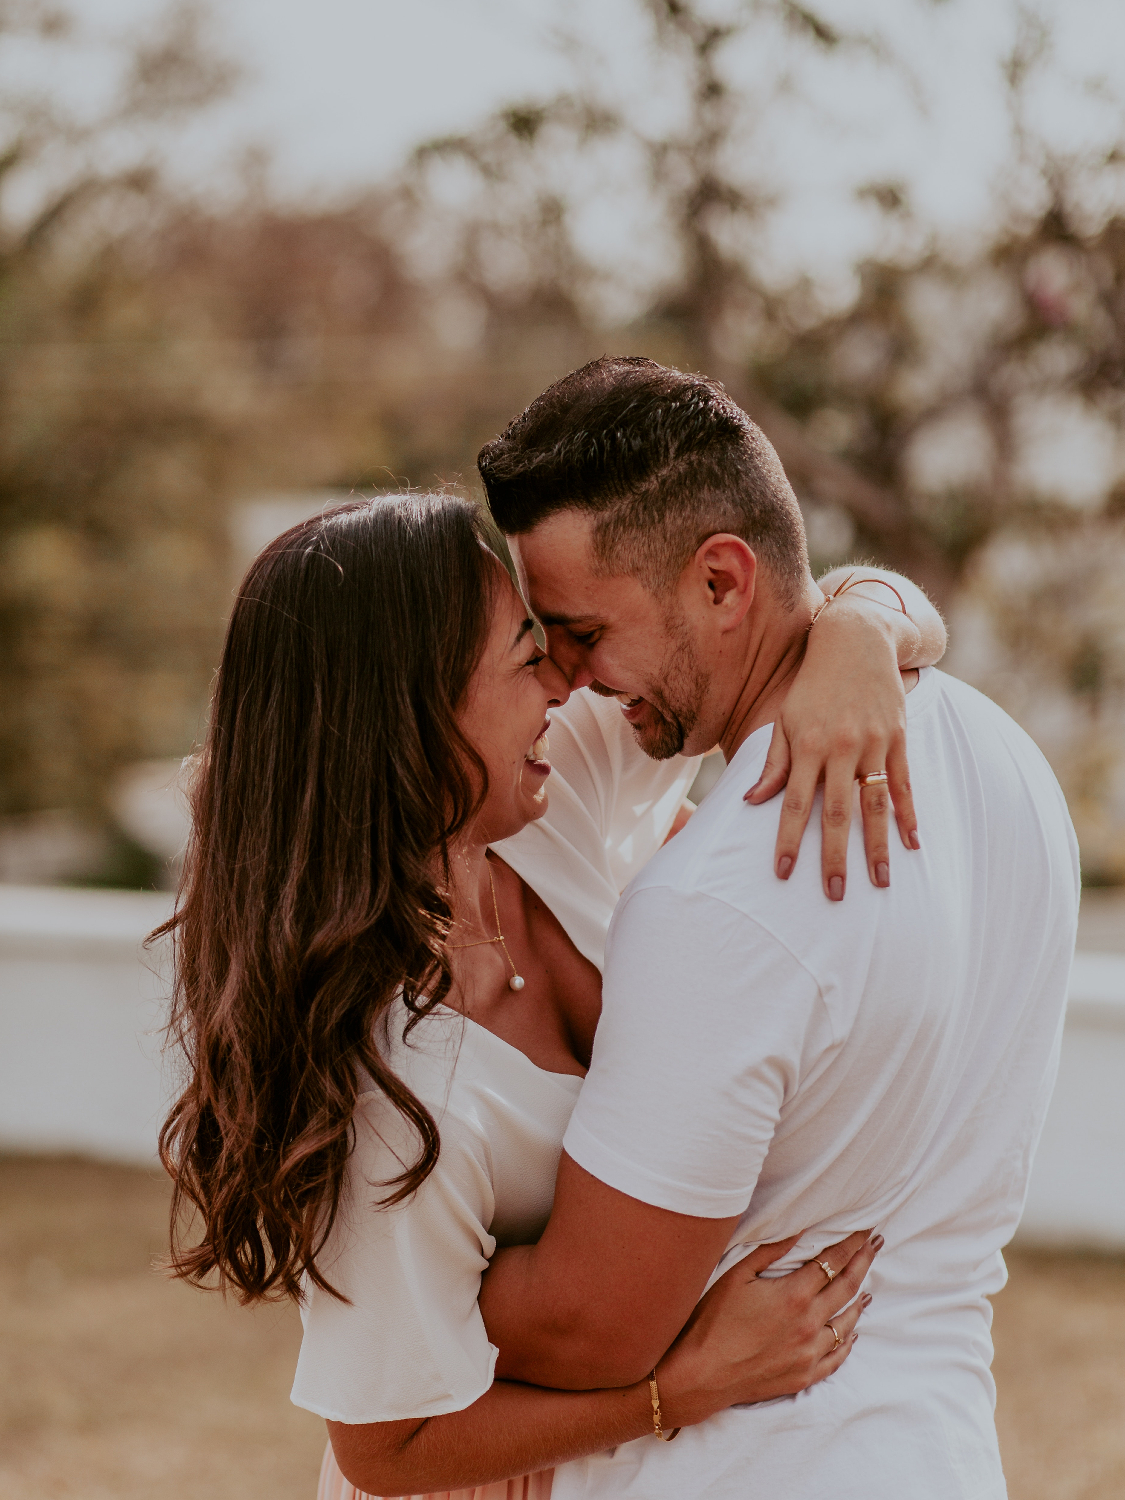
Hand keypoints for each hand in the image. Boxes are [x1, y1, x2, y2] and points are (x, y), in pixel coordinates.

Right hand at [655, 1229, 881, 1426]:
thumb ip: (770, 1251)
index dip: (851, 1243)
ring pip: (847, 1323)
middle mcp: (809, 1324)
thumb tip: (800, 1230)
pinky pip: (837, 1357)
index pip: (832, 1262)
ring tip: (867, 1287)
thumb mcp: (737, 1276)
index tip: (865, 1231)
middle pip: (847, 1287)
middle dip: (863, 1262)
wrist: (703, 1373)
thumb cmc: (713, 1320)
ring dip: (859, 1301)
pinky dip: (848, 1341)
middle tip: (875, 1245)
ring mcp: (810, 1353)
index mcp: (793, 1295)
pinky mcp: (805, 1376)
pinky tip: (852, 1332)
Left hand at [744, 596, 920, 899]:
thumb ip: (773, 763)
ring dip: (878, 847)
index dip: (788, 840)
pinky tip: (912, 844)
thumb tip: (751, 802)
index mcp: (807, 745)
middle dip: (835, 857)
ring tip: (881, 882)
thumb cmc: (811, 685)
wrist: (855, 639)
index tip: (783, 873)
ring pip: (875, 805)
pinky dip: (908, 815)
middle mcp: (841, 747)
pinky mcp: (897, 738)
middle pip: (837, 813)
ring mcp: (872, 744)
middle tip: (834, 895)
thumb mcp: (785, 719)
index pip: (794, 803)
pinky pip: (904, 784)